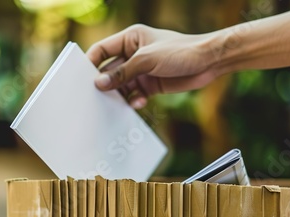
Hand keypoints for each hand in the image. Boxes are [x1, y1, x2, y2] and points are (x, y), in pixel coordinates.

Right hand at [86, 24, 219, 108]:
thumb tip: (99, 84)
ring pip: (122, 86)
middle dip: (104, 84)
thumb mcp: (147, 60)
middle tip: (94, 97)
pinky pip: (135, 95)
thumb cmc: (180, 51)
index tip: (80, 79)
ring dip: (119, 96)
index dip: (90, 63)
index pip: (102, 50)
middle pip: (110, 71)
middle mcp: (133, 55)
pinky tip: (139, 103)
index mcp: (130, 39)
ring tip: (115, 105)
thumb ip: (123, 73)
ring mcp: (142, 71)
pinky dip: (134, 101)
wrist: (209, 62)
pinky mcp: (151, 85)